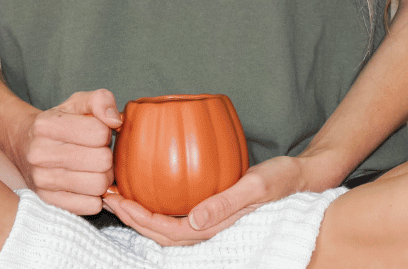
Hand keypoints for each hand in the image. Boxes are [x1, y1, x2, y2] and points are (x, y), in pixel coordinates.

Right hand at [9, 89, 121, 214]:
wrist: (24, 144)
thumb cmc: (59, 123)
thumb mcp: (78, 102)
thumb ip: (101, 100)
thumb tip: (116, 121)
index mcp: (47, 125)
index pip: (98, 132)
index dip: (105, 132)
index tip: (97, 133)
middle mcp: (40, 153)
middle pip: (102, 161)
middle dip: (106, 155)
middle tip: (97, 153)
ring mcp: (42, 180)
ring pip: (98, 185)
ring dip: (103, 177)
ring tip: (94, 168)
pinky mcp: (48, 202)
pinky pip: (90, 206)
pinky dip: (95, 196)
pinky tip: (87, 184)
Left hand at [103, 155, 310, 245]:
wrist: (300, 176)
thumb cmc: (281, 180)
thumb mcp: (255, 187)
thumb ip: (226, 204)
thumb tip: (194, 219)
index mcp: (216, 227)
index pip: (168, 232)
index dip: (140, 220)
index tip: (119, 200)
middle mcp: (209, 227)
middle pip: (161, 232)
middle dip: (131, 217)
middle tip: (107, 195)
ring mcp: (209, 218)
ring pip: (166, 224)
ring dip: (140, 212)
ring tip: (118, 193)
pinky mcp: (211, 206)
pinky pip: (176, 210)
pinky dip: (156, 202)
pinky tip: (145, 184)